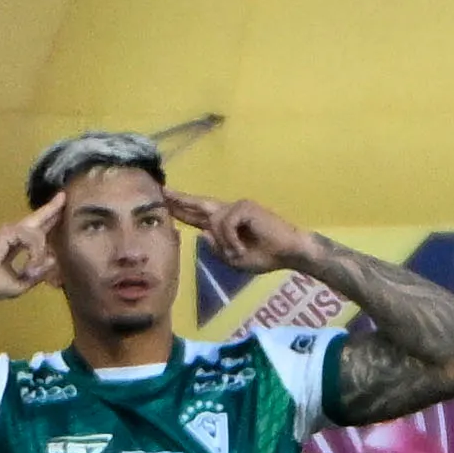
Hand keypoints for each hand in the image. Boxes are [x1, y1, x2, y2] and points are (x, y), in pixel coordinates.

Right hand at [0, 195, 63, 303]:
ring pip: (39, 235)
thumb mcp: (21, 283)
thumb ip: (38, 273)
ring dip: (39, 254)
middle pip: (37, 218)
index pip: (36, 231)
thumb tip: (54, 259)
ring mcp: (10, 231)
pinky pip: (33, 238)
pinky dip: (35, 253)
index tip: (60, 213)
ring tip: (30, 271)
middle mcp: (13, 234)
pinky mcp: (8, 232)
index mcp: (15, 244)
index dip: (48, 222)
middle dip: (52, 208)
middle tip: (63, 195)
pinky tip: (29, 266)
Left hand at [163, 188, 317, 274]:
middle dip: (180, 200)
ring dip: (225, 244)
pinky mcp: (244, 207)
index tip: (166, 203)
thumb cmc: (267, 257)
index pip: (198, 216)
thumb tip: (203, 232)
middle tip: (163, 192)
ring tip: (240, 253)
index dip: (182, 210)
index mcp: (225, 225)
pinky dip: (232, 239)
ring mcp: (237, 207)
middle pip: (199, 205)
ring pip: (214, 223)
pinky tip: (243, 248)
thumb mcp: (234, 259)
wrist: (290, 252)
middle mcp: (229, 212)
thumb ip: (216, 248)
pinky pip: (226, 224)